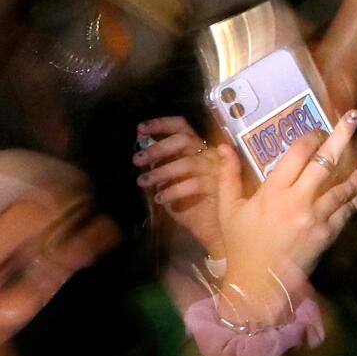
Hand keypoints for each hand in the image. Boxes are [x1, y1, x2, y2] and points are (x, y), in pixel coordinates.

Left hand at [134, 118, 223, 257]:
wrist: (211, 231)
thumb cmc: (189, 204)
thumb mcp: (167, 182)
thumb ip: (156, 163)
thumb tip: (139, 143)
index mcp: (197, 148)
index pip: (182, 127)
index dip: (161, 124)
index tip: (140, 129)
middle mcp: (209, 154)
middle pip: (184, 140)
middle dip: (158, 148)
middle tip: (136, 160)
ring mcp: (217, 170)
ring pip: (188, 162)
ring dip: (161, 171)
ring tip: (142, 182)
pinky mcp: (220, 187)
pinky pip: (194, 184)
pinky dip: (173, 190)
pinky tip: (159, 198)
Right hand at [213, 110, 356, 326]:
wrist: (257, 284)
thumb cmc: (240, 244)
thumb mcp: (228, 210)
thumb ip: (228, 176)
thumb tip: (223, 147)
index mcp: (272, 191)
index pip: (298, 154)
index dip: (310, 137)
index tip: (317, 129)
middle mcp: (297, 200)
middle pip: (325, 162)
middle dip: (341, 136)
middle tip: (354, 117)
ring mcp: (315, 218)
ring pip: (342, 187)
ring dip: (355, 174)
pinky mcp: (326, 235)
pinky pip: (346, 212)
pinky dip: (355, 200)